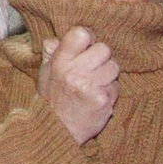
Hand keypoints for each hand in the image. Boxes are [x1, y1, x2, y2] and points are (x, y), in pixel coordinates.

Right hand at [38, 25, 119, 143]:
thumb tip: (57, 38)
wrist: (58, 130)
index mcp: (59, 62)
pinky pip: (117, 87)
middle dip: (101, 58)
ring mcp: (90, 86)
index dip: (88, 38)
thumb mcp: (45, 73)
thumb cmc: (53, 98)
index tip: (86, 46)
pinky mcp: (104, 100)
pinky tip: (98, 97)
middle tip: (92, 68)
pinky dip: (110, 91)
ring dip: (108, 75)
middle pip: (104, 49)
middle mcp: (75, 72)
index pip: (81, 34)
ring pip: (114, 67)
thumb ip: (51, 53)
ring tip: (95, 84)